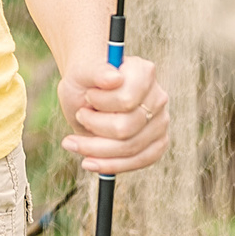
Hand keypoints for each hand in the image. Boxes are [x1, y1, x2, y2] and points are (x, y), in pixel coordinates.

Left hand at [58, 51, 169, 174]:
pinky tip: (89, 161)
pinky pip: (138, 162)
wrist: (87, 90)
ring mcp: (161, 122)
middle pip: (125, 128)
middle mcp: (158, 97)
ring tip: (73, 141)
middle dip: (93, 127)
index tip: (88, 96)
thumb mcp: (81, 71)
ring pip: (129, 148)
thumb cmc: (84, 79)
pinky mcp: (158, 144)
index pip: (125, 100)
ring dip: (95, 148)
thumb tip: (114, 78)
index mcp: (143, 72)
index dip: (100, 103)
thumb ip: (95, 71)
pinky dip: (109, 164)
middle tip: (80, 115)